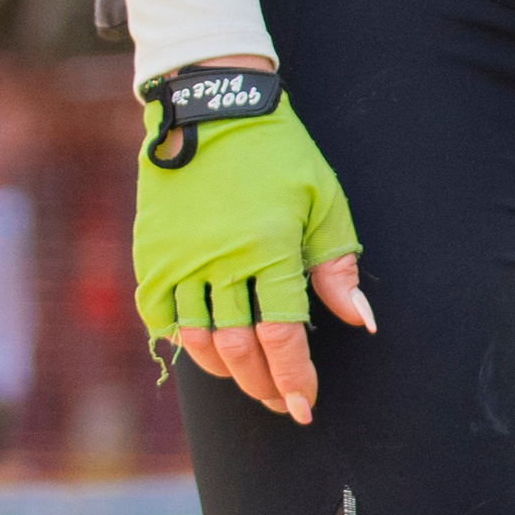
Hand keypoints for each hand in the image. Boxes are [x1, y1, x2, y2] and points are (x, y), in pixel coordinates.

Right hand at [132, 66, 375, 426]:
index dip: (293, 378)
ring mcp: (179, 259)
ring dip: (228, 373)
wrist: (212, 109)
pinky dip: (186, 342)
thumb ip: (338, 267)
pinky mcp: (150, 254)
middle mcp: (220, 258)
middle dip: (265, 385)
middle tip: (282, 403)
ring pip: (200, 340)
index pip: (282, 335)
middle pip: (240, 348)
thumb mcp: (323, 201)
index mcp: (270, 246)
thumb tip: (364, 322)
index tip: (305, 406)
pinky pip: (162, 317)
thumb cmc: (279, 155)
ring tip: (252, 382)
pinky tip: (210, 351)